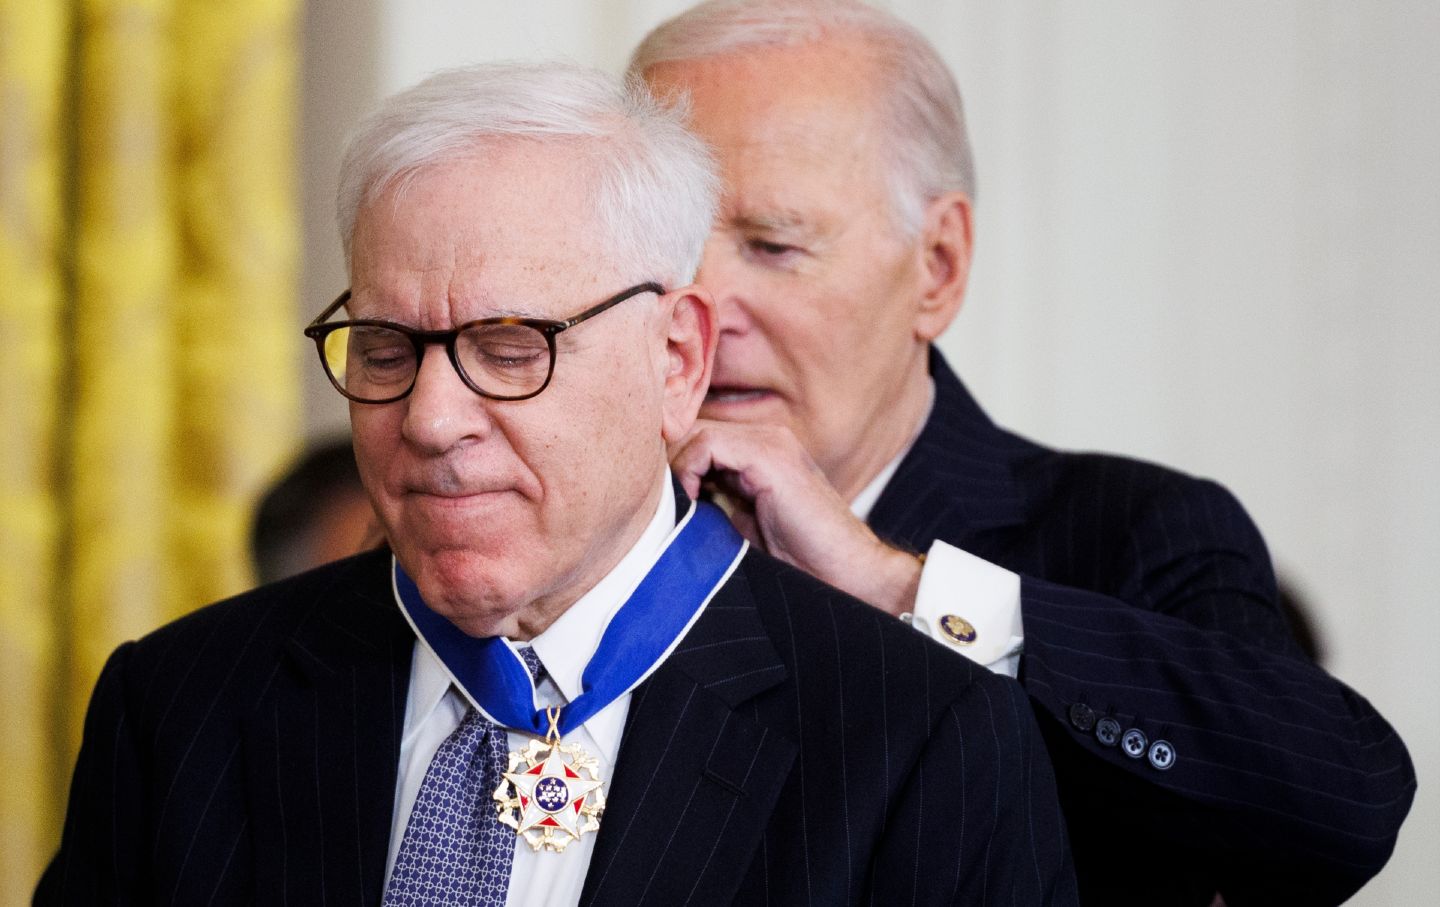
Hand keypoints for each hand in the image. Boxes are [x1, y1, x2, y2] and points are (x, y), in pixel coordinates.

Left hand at [670, 419, 921, 616]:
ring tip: (676, 504)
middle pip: (690, 428)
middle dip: (667, 461)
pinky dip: (688, 469)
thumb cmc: (798, 561)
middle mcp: (765, 437)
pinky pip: (707, 444)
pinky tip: (692, 500)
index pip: (695, 435)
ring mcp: (770, 442)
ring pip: (694, 431)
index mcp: (759, 452)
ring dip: (675, 467)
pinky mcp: (770, 456)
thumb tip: (661, 496)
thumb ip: (711, 498)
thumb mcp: (742, 523)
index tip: (656, 498)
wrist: (848, 576)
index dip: (669, 462)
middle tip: (657, 500)